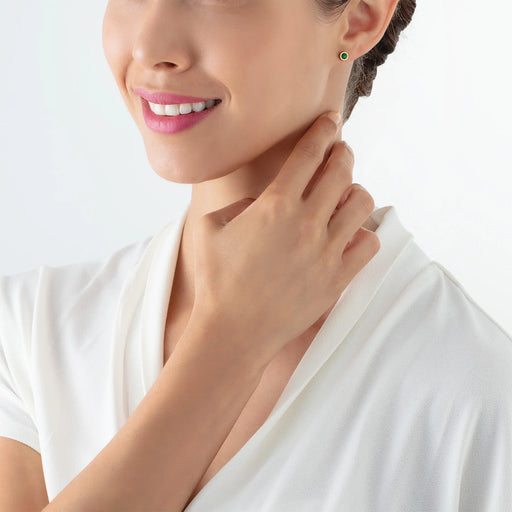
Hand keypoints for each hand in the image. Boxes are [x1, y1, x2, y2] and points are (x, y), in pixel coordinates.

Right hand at [189, 112, 379, 365]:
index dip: (322, 130)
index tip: (329, 119)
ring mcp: (326, 252)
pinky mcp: (337, 278)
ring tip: (344, 194)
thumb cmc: (216, 279)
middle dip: (343, 153)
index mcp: (275, 206)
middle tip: (339, 152)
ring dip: (355, 190)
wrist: (234, 330)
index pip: (309, 154)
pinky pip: (369, 244)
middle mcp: (306, 223)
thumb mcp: (209, 228)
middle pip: (341, 170)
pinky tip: (349, 233)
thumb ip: (238, 204)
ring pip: (362, 202)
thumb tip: (261, 202)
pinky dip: (363, 232)